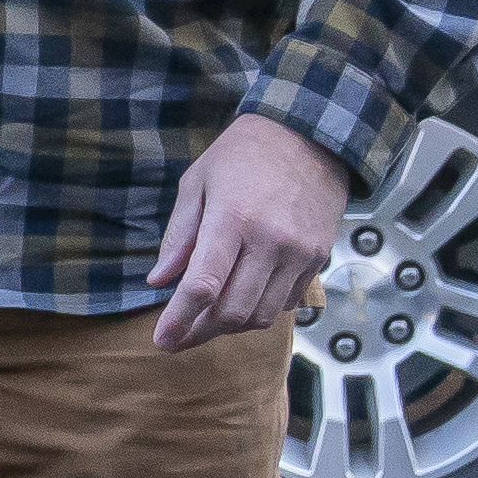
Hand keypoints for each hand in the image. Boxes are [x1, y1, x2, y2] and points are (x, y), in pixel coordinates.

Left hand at [147, 114, 351, 350]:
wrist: (311, 135)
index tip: (160, 342)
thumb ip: (178, 236)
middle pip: (233, 311)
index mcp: (232, 219)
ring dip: (230, 328)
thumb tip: (159, 282)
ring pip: (262, 315)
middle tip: (177, 339)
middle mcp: (270, 241)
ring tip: (205, 323)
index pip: (203, 286)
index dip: (179, 321)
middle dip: (200, 333)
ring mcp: (299, 252)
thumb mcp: (197, 183)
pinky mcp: (318, 257)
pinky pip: (287, 303)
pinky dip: (260, 311)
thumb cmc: (243, 155)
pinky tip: (241, 300)